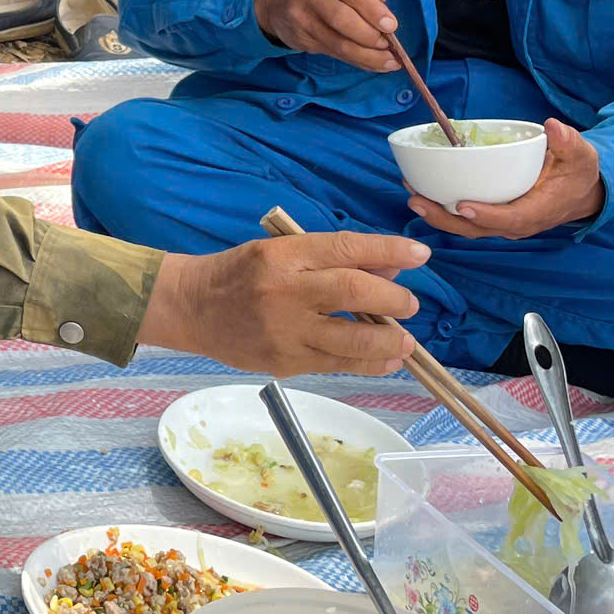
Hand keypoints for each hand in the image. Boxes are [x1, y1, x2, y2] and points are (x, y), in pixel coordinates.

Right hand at [146, 231, 428, 376]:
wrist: (193, 307)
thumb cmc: (240, 273)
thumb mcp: (280, 252)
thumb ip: (332, 260)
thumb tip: (389, 272)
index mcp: (282, 255)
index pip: (344, 249)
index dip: (387, 251)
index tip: (420, 255)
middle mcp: (283, 291)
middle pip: (351, 292)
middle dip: (392, 300)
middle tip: (409, 305)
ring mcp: (283, 331)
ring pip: (349, 339)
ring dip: (387, 342)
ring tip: (405, 342)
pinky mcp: (283, 362)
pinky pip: (335, 365)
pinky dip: (366, 363)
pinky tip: (384, 361)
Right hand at [253, 0, 400, 69]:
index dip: (373, 10)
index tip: (392, 25)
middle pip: (342, 18)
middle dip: (370, 35)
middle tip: (390, 45)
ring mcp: (298, 16)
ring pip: (338, 42)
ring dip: (367, 55)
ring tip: (389, 61)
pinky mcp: (298, 38)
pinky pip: (333, 53)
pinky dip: (357, 61)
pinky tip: (374, 63)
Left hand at [409, 119, 602, 239]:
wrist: (579, 192)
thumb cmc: (578, 173)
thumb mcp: (581, 155)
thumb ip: (569, 143)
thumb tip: (554, 128)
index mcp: (538, 211)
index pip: (511, 219)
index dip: (487, 215)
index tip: (463, 205)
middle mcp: (517, 223)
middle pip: (477, 228)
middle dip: (445, 218)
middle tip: (416, 200)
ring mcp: (502, 223)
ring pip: (466, 227)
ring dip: (437, 214)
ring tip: (411, 195)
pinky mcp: (492, 216)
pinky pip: (465, 219)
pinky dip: (442, 209)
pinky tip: (421, 192)